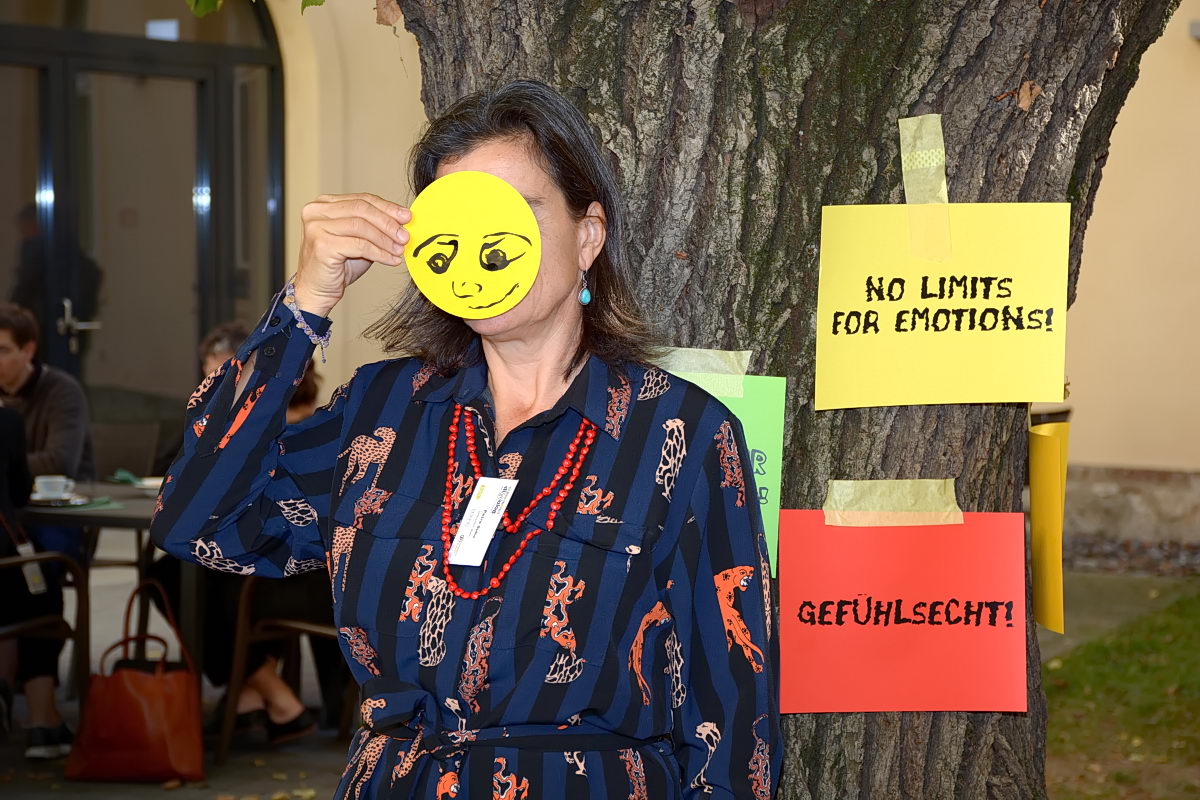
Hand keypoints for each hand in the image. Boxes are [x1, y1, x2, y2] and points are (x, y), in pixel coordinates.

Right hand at [292, 193, 410, 315]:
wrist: (316, 291)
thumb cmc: (337, 266)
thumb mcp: (359, 239)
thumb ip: (374, 227)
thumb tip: (403, 221)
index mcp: (324, 204)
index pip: (362, 199)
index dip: (387, 208)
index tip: (406, 217)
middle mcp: (317, 211)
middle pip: (362, 209)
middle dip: (388, 222)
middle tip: (405, 235)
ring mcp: (317, 227)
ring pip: (362, 226)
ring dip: (386, 239)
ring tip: (399, 250)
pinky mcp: (322, 245)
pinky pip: (360, 245)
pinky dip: (380, 253)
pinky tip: (391, 260)